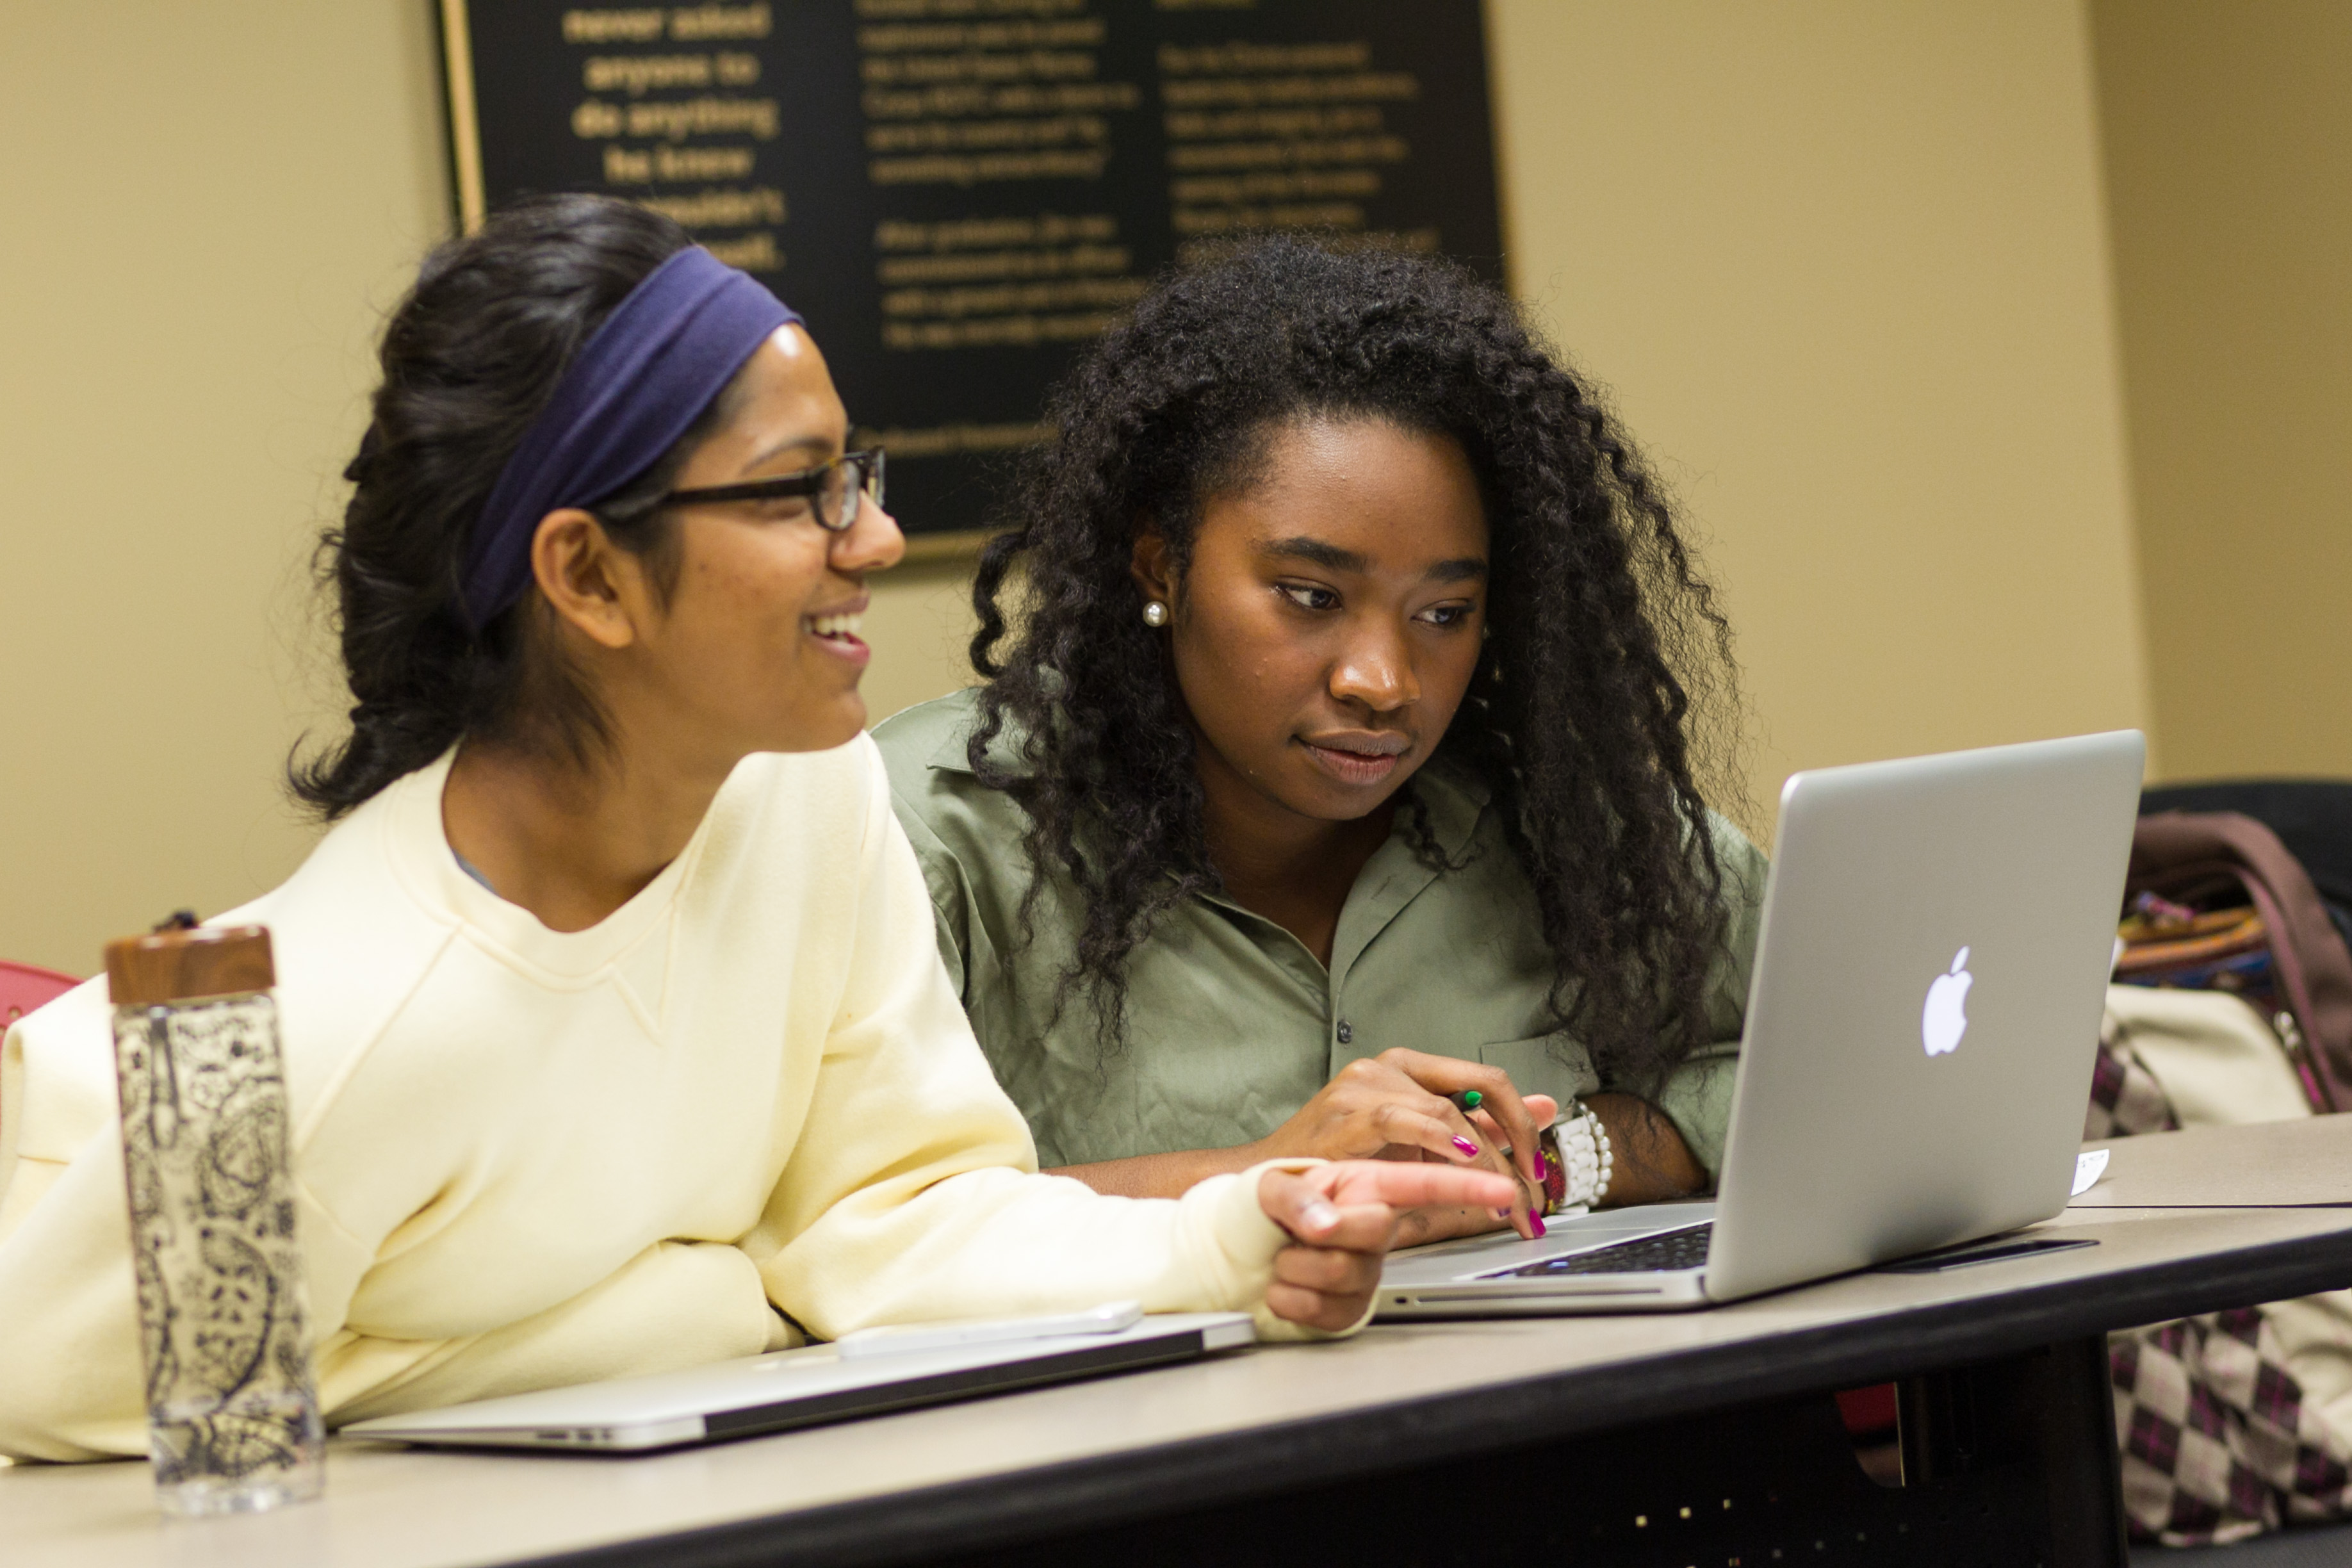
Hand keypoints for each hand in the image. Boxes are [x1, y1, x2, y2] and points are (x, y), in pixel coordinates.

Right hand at [1251, 1049, 1556, 1236]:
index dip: (1523, 1122)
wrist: (1272, 1181)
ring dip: (1487, 1161)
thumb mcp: (1421, 1147)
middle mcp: (1390, 1065)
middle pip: (1481, 1086)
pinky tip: (1461, 1164)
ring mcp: (1366, 1083)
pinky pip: (1405, 1120)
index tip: (1537, 1169)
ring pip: (1450, 1111)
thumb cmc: (1341, 1164)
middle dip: (1517, 1142)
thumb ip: (1480, 1127)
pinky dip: (1441, 1142)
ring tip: (1502, 1200)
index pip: (1488, 1080)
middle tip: (1531, 1192)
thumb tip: (1546, 1106)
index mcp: (1410, 1069)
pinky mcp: (1346, 1110)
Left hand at [1254, 1161, 1519, 1331]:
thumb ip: (1296, 1196)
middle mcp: (1374, 1226)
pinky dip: (1291, 1299)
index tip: (1507, 1187)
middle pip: (1377, 1227)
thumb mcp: (1271, 1187)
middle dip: (1327, 1227)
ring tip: (1284, 1257)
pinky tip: (1284, 1287)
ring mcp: (1366, 1270)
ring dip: (1298, 1266)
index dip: (1470, 1183)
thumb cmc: (1264, 1212)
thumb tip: (1326, 1220)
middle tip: (1293, 1230)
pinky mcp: (1352, 1310)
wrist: (1238, 1255)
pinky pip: (1329, 1312)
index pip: (1426, 1182)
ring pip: (1348, 1274)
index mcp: (1365, 1186)